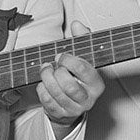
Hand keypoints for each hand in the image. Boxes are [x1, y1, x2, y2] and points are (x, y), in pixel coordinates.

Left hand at [37, 21, 104, 136]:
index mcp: (97, 83)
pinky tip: (43, 83)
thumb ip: (82, 40)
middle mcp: (88, 98)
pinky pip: (47, 101)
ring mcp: (74, 109)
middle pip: (69, 86)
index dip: (68, 60)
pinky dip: (42, 89)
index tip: (60, 56)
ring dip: (46, 79)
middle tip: (51, 65)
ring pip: (56, 94)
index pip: (84, 70)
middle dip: (55, 72)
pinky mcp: (61, 114)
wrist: (73, 102)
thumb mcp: (83, 57)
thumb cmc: (78, 77)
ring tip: (45, 70)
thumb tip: (77, 24)